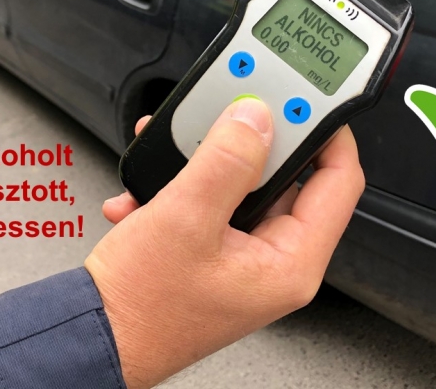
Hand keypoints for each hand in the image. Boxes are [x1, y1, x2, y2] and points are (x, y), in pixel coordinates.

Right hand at [85, 98, 363, 388]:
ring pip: (242, 186)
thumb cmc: (141, 306)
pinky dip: (181, 188)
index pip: (339, 180)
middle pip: (286, 178)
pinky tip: (147, 192)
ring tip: (172, 156)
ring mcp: (242, 257)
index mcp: (289, 263)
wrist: (96, 336)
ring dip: (204, 164)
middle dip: (246, 142)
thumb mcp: (184, 218)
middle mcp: (272, 262)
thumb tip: (256, 119)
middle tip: (228, 113)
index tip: (306, 99)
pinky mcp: (213, 252)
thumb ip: (227, 160)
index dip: (328, 132)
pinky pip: (212, 202)